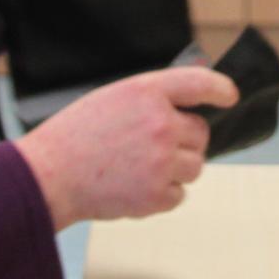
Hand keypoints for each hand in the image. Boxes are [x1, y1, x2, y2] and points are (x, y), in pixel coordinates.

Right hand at [12, 63, 230, 226]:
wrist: (49, 175)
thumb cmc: (75, 136)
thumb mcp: (113, 98)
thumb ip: (152, 97)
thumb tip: (189, 101)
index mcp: (147, 93)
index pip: (199, 83)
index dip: (220, 89)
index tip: (229, 96)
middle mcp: (160, 124)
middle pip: (201, 135)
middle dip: (185, 141)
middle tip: (153, 147)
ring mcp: (161, 161)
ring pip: (195, 166)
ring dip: (176, 169)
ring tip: (140, 168)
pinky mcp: (156, 195)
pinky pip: (179, 194)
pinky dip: (163, 194)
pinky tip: (134, 185)